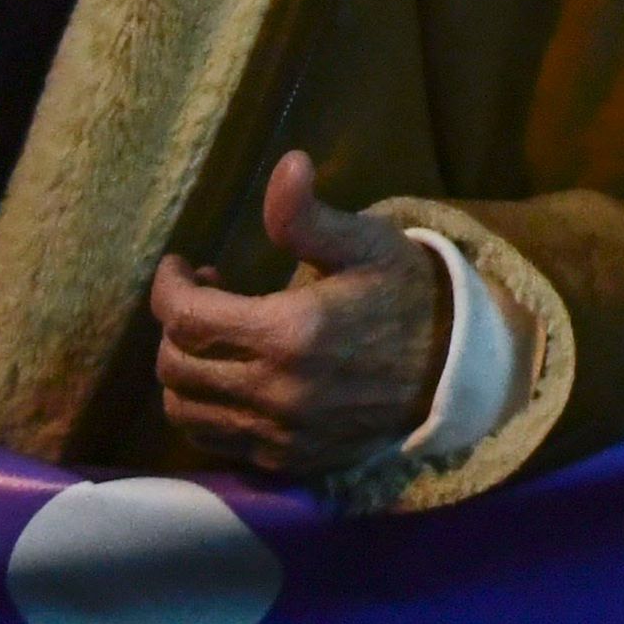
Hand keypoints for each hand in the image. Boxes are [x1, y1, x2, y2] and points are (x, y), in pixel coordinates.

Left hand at [145, 153, 453, 481]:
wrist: (455, 370)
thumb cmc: (406, 294)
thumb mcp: (365, 244)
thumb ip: (308, 216)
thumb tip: (286, 164)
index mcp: (290, 332)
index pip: (187, 316)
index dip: (169, 287)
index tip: (180, 265)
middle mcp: (275, 392)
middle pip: (176, 365)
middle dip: (175, 325)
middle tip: (204, 296)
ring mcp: (278, 433)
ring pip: (184, 410)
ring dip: (182, 372)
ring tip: (212, 341)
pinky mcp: (285, 460)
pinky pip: (215, 441)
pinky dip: (205, 410)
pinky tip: (230, 379)